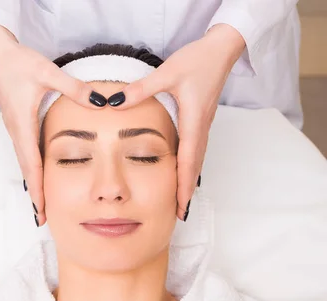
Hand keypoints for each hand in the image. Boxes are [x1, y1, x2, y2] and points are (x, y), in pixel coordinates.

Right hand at [0, 25, 104, 225]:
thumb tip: (101, 102)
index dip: (37, 190)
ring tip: (42, 207)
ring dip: (34, 186)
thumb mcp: (49, 73)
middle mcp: (18, 133)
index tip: (41, 210)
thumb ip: (75, 89)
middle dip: (35, 196)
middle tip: (41, 219)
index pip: (32, 165)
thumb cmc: (20, 63)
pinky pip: (27, 155)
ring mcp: (18, 131)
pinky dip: (33, 172)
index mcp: (24, 126)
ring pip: (27, 165)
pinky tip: (40, 180)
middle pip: (28, 172)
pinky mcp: (19, 126)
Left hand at [109, 24, 245, 220]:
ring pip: (196, 162)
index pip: (187, 162)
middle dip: (187, 192)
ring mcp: (202, 127)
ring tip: (182, 201)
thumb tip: (114, 102)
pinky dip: (190, 168)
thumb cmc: (198, 60)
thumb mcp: (167, 73)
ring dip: (189, 183)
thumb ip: (140, 89)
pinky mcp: (201, 122)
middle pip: (194, 169)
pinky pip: (196, 152)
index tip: (180, 205)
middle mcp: (200, 129)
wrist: (222, 49)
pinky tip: (184, 174)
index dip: (183, 186)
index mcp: (193, 122)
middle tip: (180, 214)